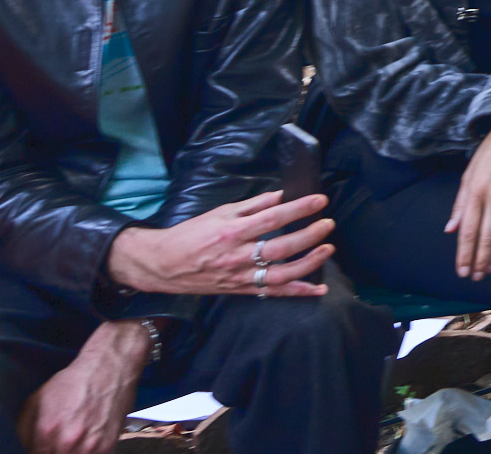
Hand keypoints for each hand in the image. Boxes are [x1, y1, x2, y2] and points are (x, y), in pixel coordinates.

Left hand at [18, 320, 147, 453]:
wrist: (109, 368)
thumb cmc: (74, 382)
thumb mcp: (37, 399)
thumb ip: (25, 429)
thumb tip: (27, 446)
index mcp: (46, 432)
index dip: (38, 450)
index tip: (43, 445)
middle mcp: (67, 443)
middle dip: (53, 450)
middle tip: (57, 441)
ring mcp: (89, 448)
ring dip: (71, 452)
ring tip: (73, 439)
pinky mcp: (107, 447)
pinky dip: (87, 452)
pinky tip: (87, 439)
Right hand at [106, 190, 331, 296]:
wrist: (162, 265)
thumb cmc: (190, 235)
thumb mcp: (219, 213)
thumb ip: (253, 205)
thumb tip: (281, 196)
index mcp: (232, 232)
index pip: (272, 219)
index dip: (298, 209)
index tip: (319, 201)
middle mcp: (237, 256)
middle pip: (280, 249)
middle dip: (308, 236)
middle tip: (327, 225)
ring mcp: (239, 277)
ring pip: (280, 275)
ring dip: (308, 264)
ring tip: (328, 250)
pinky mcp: (240, 291)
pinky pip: (272, 293)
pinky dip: (297, 292)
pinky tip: (318, 289)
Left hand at [447, 118, 490, 280]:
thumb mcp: (468, 174)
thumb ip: (459, 203)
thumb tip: (449, 229)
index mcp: (474, 191)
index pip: (467, 230)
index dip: (464, 252)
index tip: (462, 270)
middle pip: (483, 235)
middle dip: (478, 259)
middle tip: (474, 277)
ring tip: (489, 270)